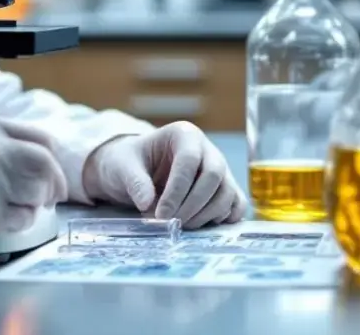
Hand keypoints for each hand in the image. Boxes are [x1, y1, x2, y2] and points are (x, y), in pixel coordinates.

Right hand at [0, 114, 67, 259]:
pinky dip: (20, 222)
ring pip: (38, 191)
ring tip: (19, 207)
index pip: (40, 137)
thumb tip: (28, 160)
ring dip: (35, 203)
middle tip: (49, 195)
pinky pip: (21, 218)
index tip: (50, 172)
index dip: (50, 158)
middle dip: (53, 182)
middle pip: (45, 163)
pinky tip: (3, 220)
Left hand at [82, 121, 246, 228]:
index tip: (162, 214)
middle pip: (214, 176)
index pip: (189, 160)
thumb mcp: (123, 166)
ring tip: (181, 225)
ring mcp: (219, 169)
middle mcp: (207, 149)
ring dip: (206, 215)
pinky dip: (225, 218)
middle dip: (193, 204)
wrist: (135, 169)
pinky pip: (237, 204)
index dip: (177, 190)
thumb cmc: (130, 162)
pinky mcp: (224, 189)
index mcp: (184, 134)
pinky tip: (202, 224)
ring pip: (227, 192)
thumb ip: (134, 182)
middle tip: (172, 223)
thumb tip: (147, 203)